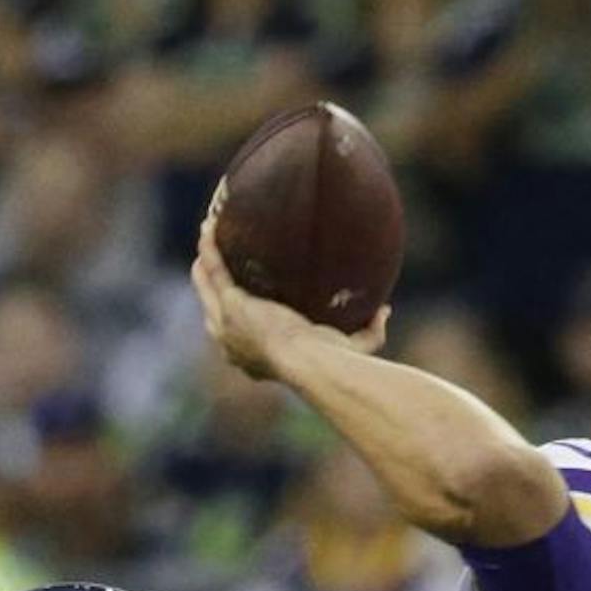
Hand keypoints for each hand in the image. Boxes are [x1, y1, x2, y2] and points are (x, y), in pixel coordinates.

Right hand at [191, 190, 388, 381]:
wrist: (311, 362)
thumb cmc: (333, 362)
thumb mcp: (354, 347)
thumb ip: (370, 331)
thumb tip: (384, 310)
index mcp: (256, 359)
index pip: (240, 337)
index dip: (240, 317)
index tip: (247, 296)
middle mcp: (234, 345)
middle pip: (216, 311)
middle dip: (214, 287)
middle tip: (217, 264)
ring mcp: (227, 324)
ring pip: (208, 287)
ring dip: (206, 262)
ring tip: (209, 236)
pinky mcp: (229, 304)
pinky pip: (213, 270)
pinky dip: (210, 248)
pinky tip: (210, 228)